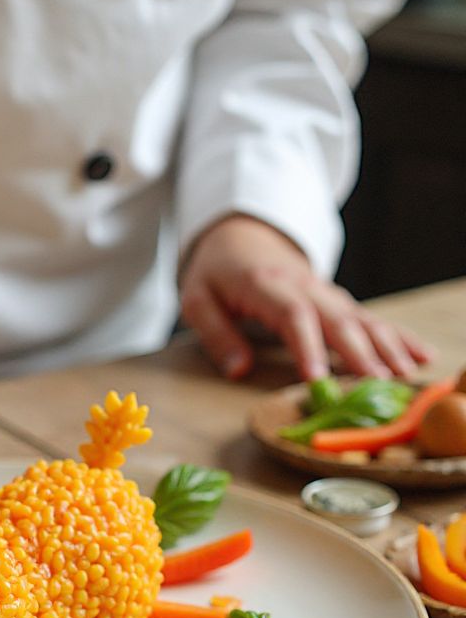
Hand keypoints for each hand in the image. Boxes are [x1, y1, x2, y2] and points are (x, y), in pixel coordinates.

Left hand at [179, 215, 432, 379]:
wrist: (240, 233)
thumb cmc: (216, 271)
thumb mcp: (197, 298)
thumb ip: (217, 334)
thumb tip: (238, 371)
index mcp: (265, 283)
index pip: (292, 314)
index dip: (307, 345)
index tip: (317, 377)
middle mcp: (303, 285)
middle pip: (336, 317)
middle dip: (359, 351)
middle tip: (377, 384)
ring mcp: (324, 292)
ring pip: (360, 318)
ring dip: (386, 345)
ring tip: (405, 375)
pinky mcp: (336, 300)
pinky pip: (369, 317)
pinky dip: (396, 336)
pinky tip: (420, 356)